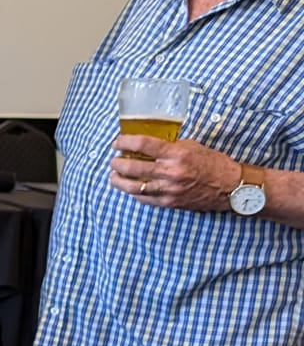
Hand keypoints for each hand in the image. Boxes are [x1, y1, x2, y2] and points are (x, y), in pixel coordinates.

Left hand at [110, 134, 240, 211]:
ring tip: (114, 175)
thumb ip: (169, 146)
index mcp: (177, 154)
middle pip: (132, 167)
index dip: (125, 142)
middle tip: (114, 160)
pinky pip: (143, 198)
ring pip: (133, 187)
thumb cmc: (213, 163)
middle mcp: (170, 172)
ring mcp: (168, 190)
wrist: (230, 187)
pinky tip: (130, 187)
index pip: (143, 144)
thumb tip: (146, 145)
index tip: (117, 142)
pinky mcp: (169, 203)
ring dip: (118, 181)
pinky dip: (133, 192)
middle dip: (117, 163)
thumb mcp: (192, 147)